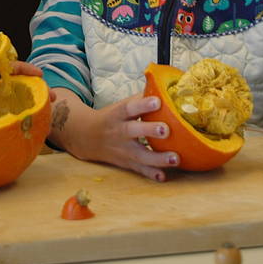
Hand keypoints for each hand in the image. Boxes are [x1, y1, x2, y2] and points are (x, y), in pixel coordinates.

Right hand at [59, 93, 179, 181]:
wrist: (87, 137)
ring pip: (139, 155)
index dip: (143, 104)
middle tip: (166, 130)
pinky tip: (163, 177)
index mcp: (118, 114)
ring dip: (158, 159)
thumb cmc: (111, 118)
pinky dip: (150, 174)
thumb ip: (140, 98)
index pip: (129, 107)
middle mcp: (119, 132)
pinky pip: (138, 170)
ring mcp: (122, 150)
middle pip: (133, 131)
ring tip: (176, 158)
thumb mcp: (120, 106)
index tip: (157, 101)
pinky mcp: (126, 163)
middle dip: (150, 130)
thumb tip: (163, 86)